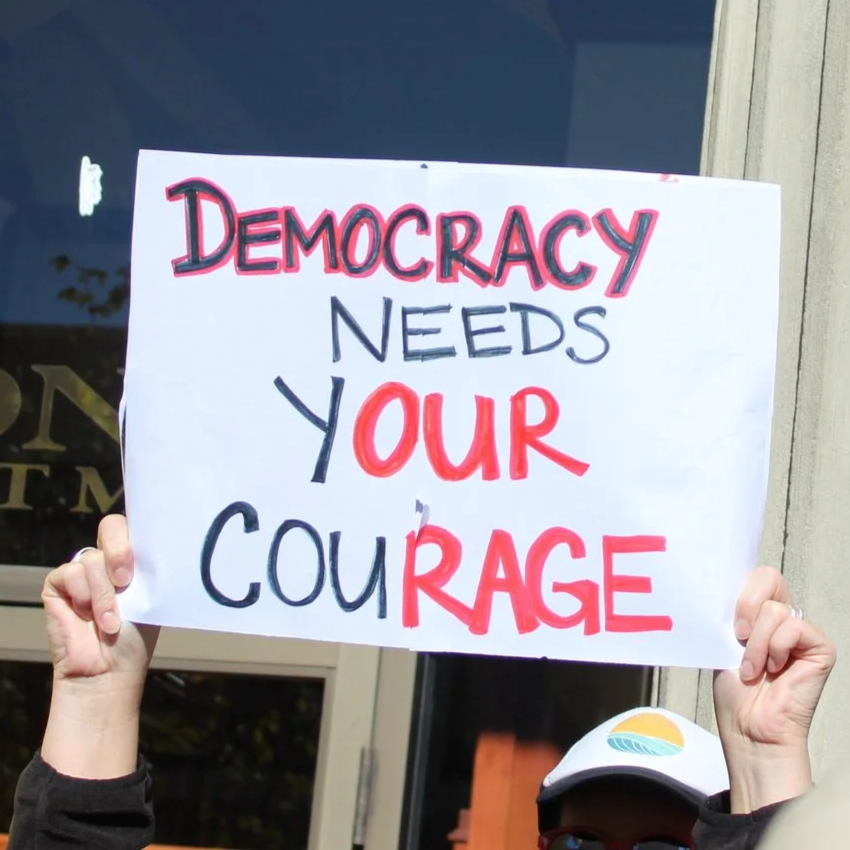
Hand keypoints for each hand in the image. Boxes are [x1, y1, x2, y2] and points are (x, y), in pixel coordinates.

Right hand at [40, 514, 159, 777]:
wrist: (109, 669)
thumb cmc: (135, 637)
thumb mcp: (152, 597)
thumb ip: (151, 569)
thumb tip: (168, 545)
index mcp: (135, 559)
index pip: (135, 526)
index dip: (138, 535)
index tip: (144, 560)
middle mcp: (108, 560)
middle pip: (111, 526)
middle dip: (120, 551)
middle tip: (126, 579)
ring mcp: (83, 570)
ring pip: (92, 558)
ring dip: (104, 593)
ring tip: (110, 620)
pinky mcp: (59, 583)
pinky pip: (70, 572)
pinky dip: (84, 595)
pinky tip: (89, 616)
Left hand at [714, 566, 835, 812]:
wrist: (748, 727)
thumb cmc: (733, 691)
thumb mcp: (722, 641)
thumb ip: (729, 612)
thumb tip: (719, 582)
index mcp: (757, 611)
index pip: (753, 574)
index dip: (737, 586)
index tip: (723, 615)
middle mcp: (781, 616)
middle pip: (768, 576)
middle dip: (745, 605)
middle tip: (736, 635)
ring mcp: (801, 631)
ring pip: (774, 609)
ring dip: (754, 643)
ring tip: (750, 668)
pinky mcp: (820, 647)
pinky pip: (793, 626)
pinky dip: (774, 648)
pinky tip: (772, 670)